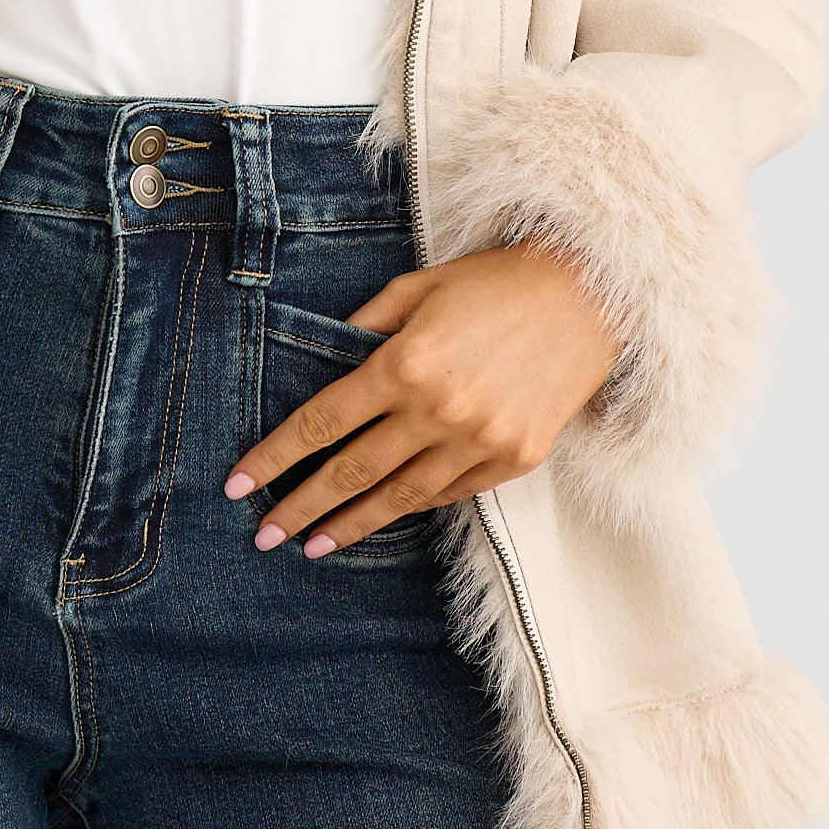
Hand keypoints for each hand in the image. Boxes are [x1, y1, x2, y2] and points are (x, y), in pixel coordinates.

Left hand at [224, 242, 618, 557]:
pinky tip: (382, 516)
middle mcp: (439, 409)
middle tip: (264, 535)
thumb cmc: (494, 283)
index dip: (274, 458)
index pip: (321, 423)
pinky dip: (411, 507)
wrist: (589, 296)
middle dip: (301, 506)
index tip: (239, 486)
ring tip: (314, 545)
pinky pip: (450, 494)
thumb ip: (366, 327)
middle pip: (351, 471)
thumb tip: (325, 362)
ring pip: (399, 496)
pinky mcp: (516, 459)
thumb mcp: (417, 288)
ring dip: (351, 524)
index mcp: (405, 363)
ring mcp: (480, 440)